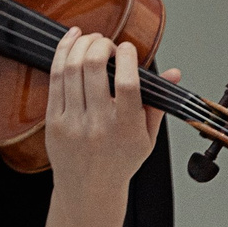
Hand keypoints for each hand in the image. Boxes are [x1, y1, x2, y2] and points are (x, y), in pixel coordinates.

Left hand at [44, 28, 170, 203]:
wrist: (88, 188)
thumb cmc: (120, 161)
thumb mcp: (148, 137)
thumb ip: (158, 103)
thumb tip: (174, 73)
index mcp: (126, 126)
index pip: (126, 84)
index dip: (126, 58)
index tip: (128, 47)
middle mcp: (97, 122)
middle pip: (93, 69)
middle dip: (99, 45)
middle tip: (106, 41)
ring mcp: (72, 120)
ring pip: (71, 70)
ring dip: (79, 45)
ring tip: (89, 37)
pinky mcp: (53, 120)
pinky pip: (54, 80)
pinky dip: (61, 56)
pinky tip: (69, 43)